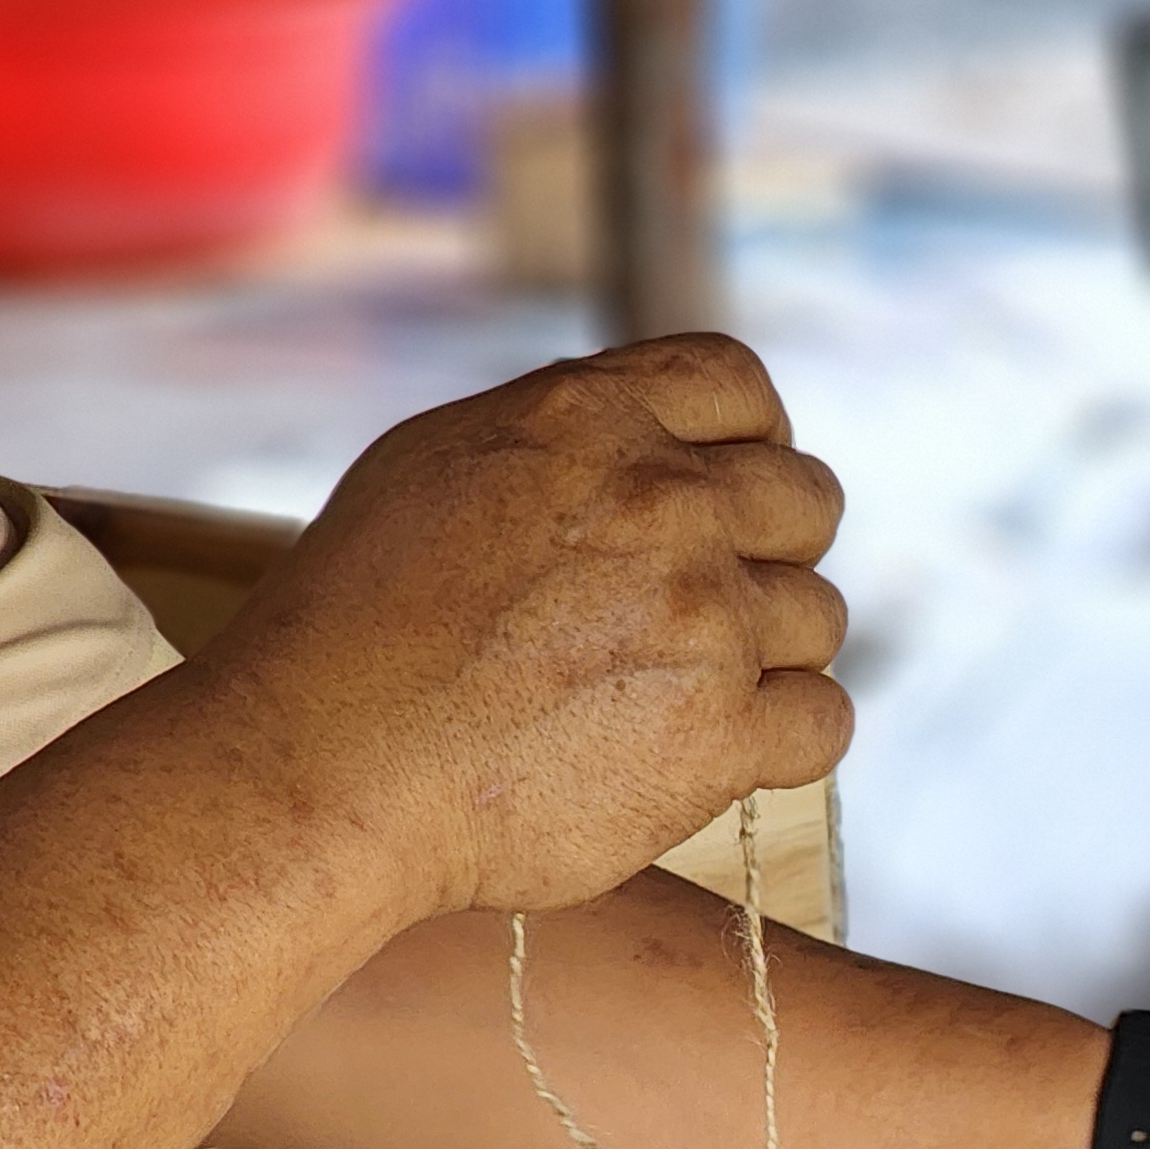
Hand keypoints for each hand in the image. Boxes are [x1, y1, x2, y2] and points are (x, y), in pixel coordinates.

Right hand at [185, 334, 849, 924]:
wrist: (324, 764)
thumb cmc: (351, 626)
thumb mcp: (439, 467)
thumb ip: (563, 445)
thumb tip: (643, 441)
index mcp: (592, 418)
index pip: (741, 384)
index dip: (750, 441)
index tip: (724, 495)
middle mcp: (665, 503)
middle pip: (806, 501)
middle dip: (768, 550)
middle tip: (697, 609)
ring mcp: (704, 618)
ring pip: (819, 618)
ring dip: (768, 653)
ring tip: (677, 689)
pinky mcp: (722, 735)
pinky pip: (826, 721)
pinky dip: (785, 739)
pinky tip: (720, 750)